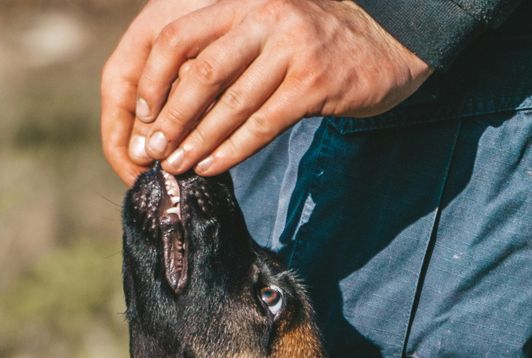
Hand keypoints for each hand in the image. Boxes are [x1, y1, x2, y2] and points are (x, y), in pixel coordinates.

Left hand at [101, 0, 431, 184]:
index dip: (155, 78)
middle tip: (153, 151)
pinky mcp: (314, 84)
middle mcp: (264, 16)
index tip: (143, 113)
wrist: (389, 45)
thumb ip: (231, 49)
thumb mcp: (271, 30)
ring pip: (230, 104)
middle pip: (200, 73)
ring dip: (198, 141)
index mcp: (243, 1)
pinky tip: (213, 167)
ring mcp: (290, 49)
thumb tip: (178, 96)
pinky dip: (232, 150)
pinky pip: (262, 124)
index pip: (179, 36)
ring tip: (177, 167)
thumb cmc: (321, 46)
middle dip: (171, 118)